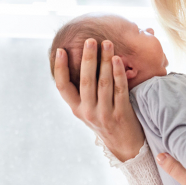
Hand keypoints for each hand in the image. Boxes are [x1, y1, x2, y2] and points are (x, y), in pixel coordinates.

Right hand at [53, 38, 144, 161]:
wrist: (125, 144)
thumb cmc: (106, 119)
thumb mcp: (88, 108)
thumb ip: (83, 90)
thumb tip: (79, 59)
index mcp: (76, 109)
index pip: (63, 87)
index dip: (60, 69)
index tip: (60, 50)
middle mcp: (87, 112)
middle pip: (85, 81)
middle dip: (88, 58)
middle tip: (90, 40)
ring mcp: (104, 114)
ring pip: (103, 83)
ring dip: (105, 61)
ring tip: (107, 43)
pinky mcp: (121, 114)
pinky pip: (119, 89)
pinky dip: (118, 73)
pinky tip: (118, 60)